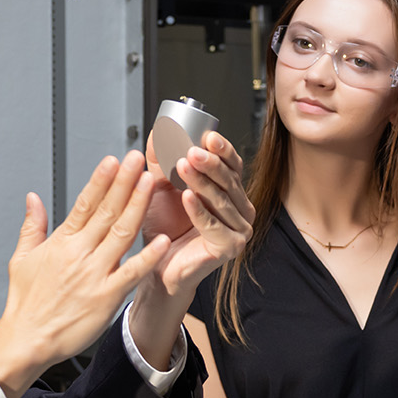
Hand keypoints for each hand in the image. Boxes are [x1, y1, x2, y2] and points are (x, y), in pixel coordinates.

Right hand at [0, 153, 169, 397]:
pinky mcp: (106, 297)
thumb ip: (32, 225)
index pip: (85, 203)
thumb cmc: (25, 303)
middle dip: (124, 182)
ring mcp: (94, 274)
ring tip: (151, 182)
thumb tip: (33, 197)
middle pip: (107, 211)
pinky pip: (131, 273)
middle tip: (139, 159)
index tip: (114, 160)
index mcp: (62, 242)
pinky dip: (147, 257)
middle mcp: (80, 254)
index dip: (101, 180)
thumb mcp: (21, 258)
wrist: (26, 339)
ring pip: (121, 233)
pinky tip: (162, 240)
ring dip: (137, 206)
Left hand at [142, 130, 254, 296]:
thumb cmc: (164, 227)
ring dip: (202, 183)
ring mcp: (240, 229)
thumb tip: (156, 132)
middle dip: (210, 163)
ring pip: (221, 201)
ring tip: (183, 167)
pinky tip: (187, 197)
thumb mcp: (160, 187)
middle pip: (229, 180)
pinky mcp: (231, 247)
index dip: (223, 149)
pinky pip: (214, 225)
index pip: (233, 165)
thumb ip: (160, 162)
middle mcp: (241, 209)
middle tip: (192, 151)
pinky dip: (199, 211)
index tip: (208, 136)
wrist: (158, 265)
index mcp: (230, 191)